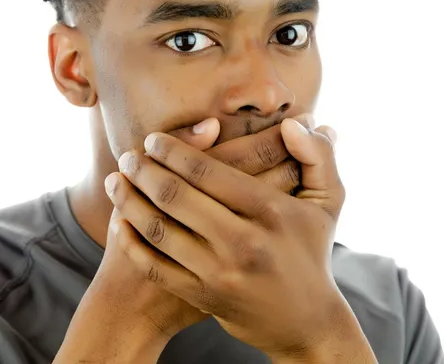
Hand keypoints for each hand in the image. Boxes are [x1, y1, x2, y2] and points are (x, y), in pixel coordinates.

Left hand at [107, 118, 348, 357]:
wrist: (307, 322)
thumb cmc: (312, 251)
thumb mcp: (328, 201)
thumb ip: (317, 156)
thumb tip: (293, 122)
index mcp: (270, 211)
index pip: (208, 171)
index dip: (173, 150)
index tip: (152, 139)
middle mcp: (243, 243)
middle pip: (176, 196)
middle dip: (143, 170)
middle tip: (127, 156)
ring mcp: (220, 274)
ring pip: (158, 230)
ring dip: (129, 200)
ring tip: (116, 181)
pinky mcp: (203, 297)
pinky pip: (155, 267)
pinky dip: (132, 243)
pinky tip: (119, 222)